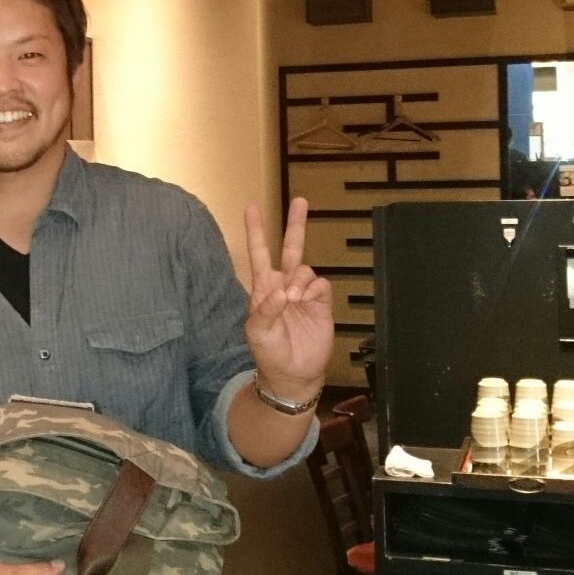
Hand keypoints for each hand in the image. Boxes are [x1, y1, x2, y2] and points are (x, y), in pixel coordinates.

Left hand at [242, 197, 333, 396]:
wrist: (293, 374)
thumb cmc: (269, 353)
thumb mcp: (257, 333)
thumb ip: (265, 310)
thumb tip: (282, 291)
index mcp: (263, 289)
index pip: (259, 254)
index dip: (256, 231)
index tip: (252, 208)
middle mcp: (284, 285)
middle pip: (291, 248)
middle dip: (295, 224)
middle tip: (300, 200)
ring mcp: (304, 293)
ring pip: (305, 268)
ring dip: (299, 280)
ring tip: (293, 299)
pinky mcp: (321, 303)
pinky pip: (320, 284)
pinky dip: (312, 289)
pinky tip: (305, 301)